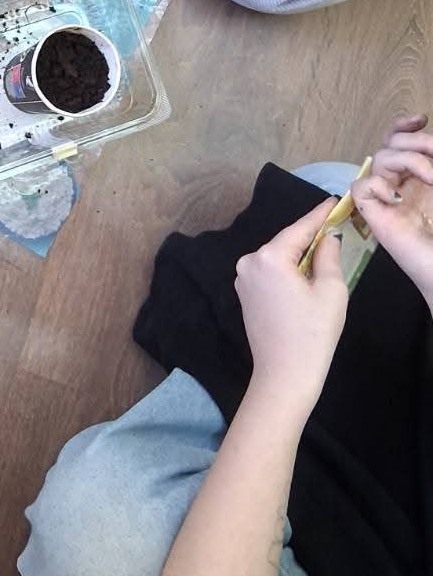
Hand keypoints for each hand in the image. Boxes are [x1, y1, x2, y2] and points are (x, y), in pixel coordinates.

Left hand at [235, 201, 349, 417]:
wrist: (284, 374)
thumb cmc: (312, 333)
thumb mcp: (331, 290)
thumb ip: (328, 256)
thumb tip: (326, 238)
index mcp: (269, 257)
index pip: (299, 229)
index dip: (319, 215)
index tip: (333, 201)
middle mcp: (249, 262)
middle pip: (286, 242)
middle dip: (309, 236)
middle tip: (333, 226)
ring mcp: (243, 279)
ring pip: (277, 258)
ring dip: (297, 255)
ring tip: (323, 252)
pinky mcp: (244, 294)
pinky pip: (269, 272)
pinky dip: (287, 270)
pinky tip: (304, 275)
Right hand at [352, 115, 432, 306]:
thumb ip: (432, 162)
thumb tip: (426, 138)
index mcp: (418, 178)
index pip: (398, 142)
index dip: (403, 126)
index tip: (420, 119)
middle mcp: (401, 185)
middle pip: (389, 145)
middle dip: (414, 143)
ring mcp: (386, 199)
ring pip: (378, 159)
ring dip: (408, 161)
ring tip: (430, 181)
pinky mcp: (374, 215)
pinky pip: (361, 187)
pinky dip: (379, 186)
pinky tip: (399, 199)